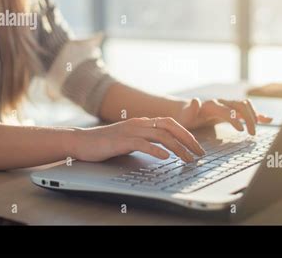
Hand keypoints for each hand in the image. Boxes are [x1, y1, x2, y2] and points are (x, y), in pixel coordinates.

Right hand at [71, 117, 204, 162]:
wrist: (82, 141)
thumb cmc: (106, 143)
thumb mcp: (130, 139)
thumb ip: (146, 140)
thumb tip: (165, 150)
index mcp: (143, 122)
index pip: (171, 123)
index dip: (186, 134)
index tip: (197, 147)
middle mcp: (140, 123)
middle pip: (171, 126)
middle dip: (188, 139)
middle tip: (199, 153)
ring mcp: (131, 131)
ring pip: (161, 136)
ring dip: (178, 148)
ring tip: (188, 159)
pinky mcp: (122, 141)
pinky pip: (143, 144)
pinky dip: (156, 150)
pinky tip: (166, 158)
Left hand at [177, 98, 271, 134]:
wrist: (186, 111)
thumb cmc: (186, 117)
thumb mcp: (185, 116)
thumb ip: (191, 110)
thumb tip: (196, 100)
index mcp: (211, 105)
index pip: (227, 110)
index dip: (235, 118)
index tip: (242, 130)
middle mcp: (221, 102)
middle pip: (240, 105)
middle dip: (248, 118)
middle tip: (252, 134)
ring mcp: (227, 105)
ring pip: (245, 106)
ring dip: (254, 116)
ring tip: (256, 130)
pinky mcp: (231, 110)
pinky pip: (246, 110)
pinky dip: (257, 114)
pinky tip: (268, 120)